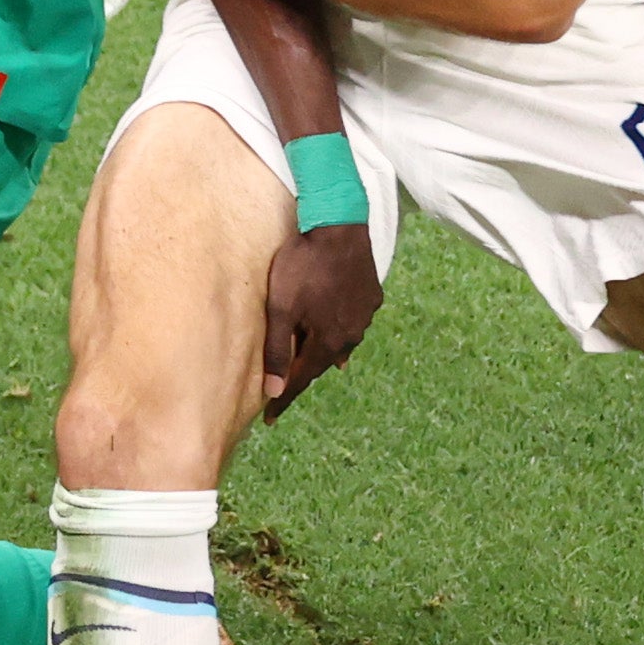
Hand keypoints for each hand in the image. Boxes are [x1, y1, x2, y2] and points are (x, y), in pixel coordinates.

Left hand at [259, 221, 381, 419]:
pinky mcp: (372, 296)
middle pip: (321, 362)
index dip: (284, 399)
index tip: (270, 419)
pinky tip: (338, 330)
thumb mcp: (281, 308)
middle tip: (285, 388)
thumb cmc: (302, 265)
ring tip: (312, 363)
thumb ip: (276, 350)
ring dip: (322, 352)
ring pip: (339, 343)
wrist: (339, 225)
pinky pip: (353, 322)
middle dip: (302, 374)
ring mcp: (365, 316)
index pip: (301, 379)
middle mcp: (351, 335)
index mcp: (328, 341)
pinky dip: (340, 329)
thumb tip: (272, 390)